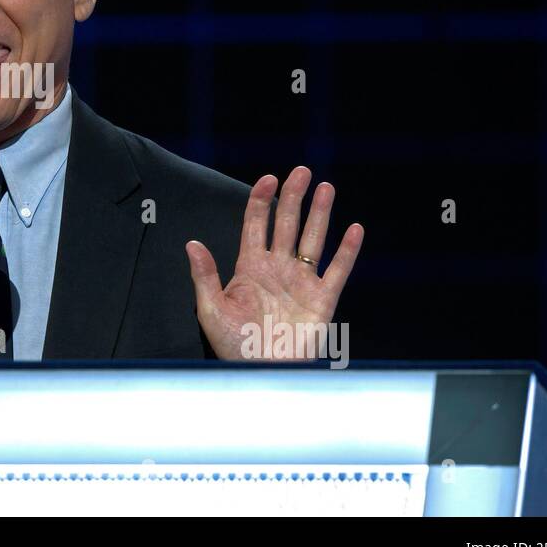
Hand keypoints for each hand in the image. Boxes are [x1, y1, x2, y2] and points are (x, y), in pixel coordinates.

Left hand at [187, 167, 362, 361]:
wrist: (261, 375)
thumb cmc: (233, 347)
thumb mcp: (211, 310)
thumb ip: (204, 276)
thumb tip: (191, 243)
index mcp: (250, 267)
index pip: (256, 224)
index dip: (262, 200)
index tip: (269, 179)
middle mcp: (277, 269)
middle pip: (286, 224)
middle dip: (293, 197)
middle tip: (301, 171)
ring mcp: (301, 282)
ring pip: (312, 239)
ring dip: (320, 214)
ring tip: (326, 187)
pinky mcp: (322, 300)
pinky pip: (338, 271)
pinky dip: (347, 250)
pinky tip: (354, 229)